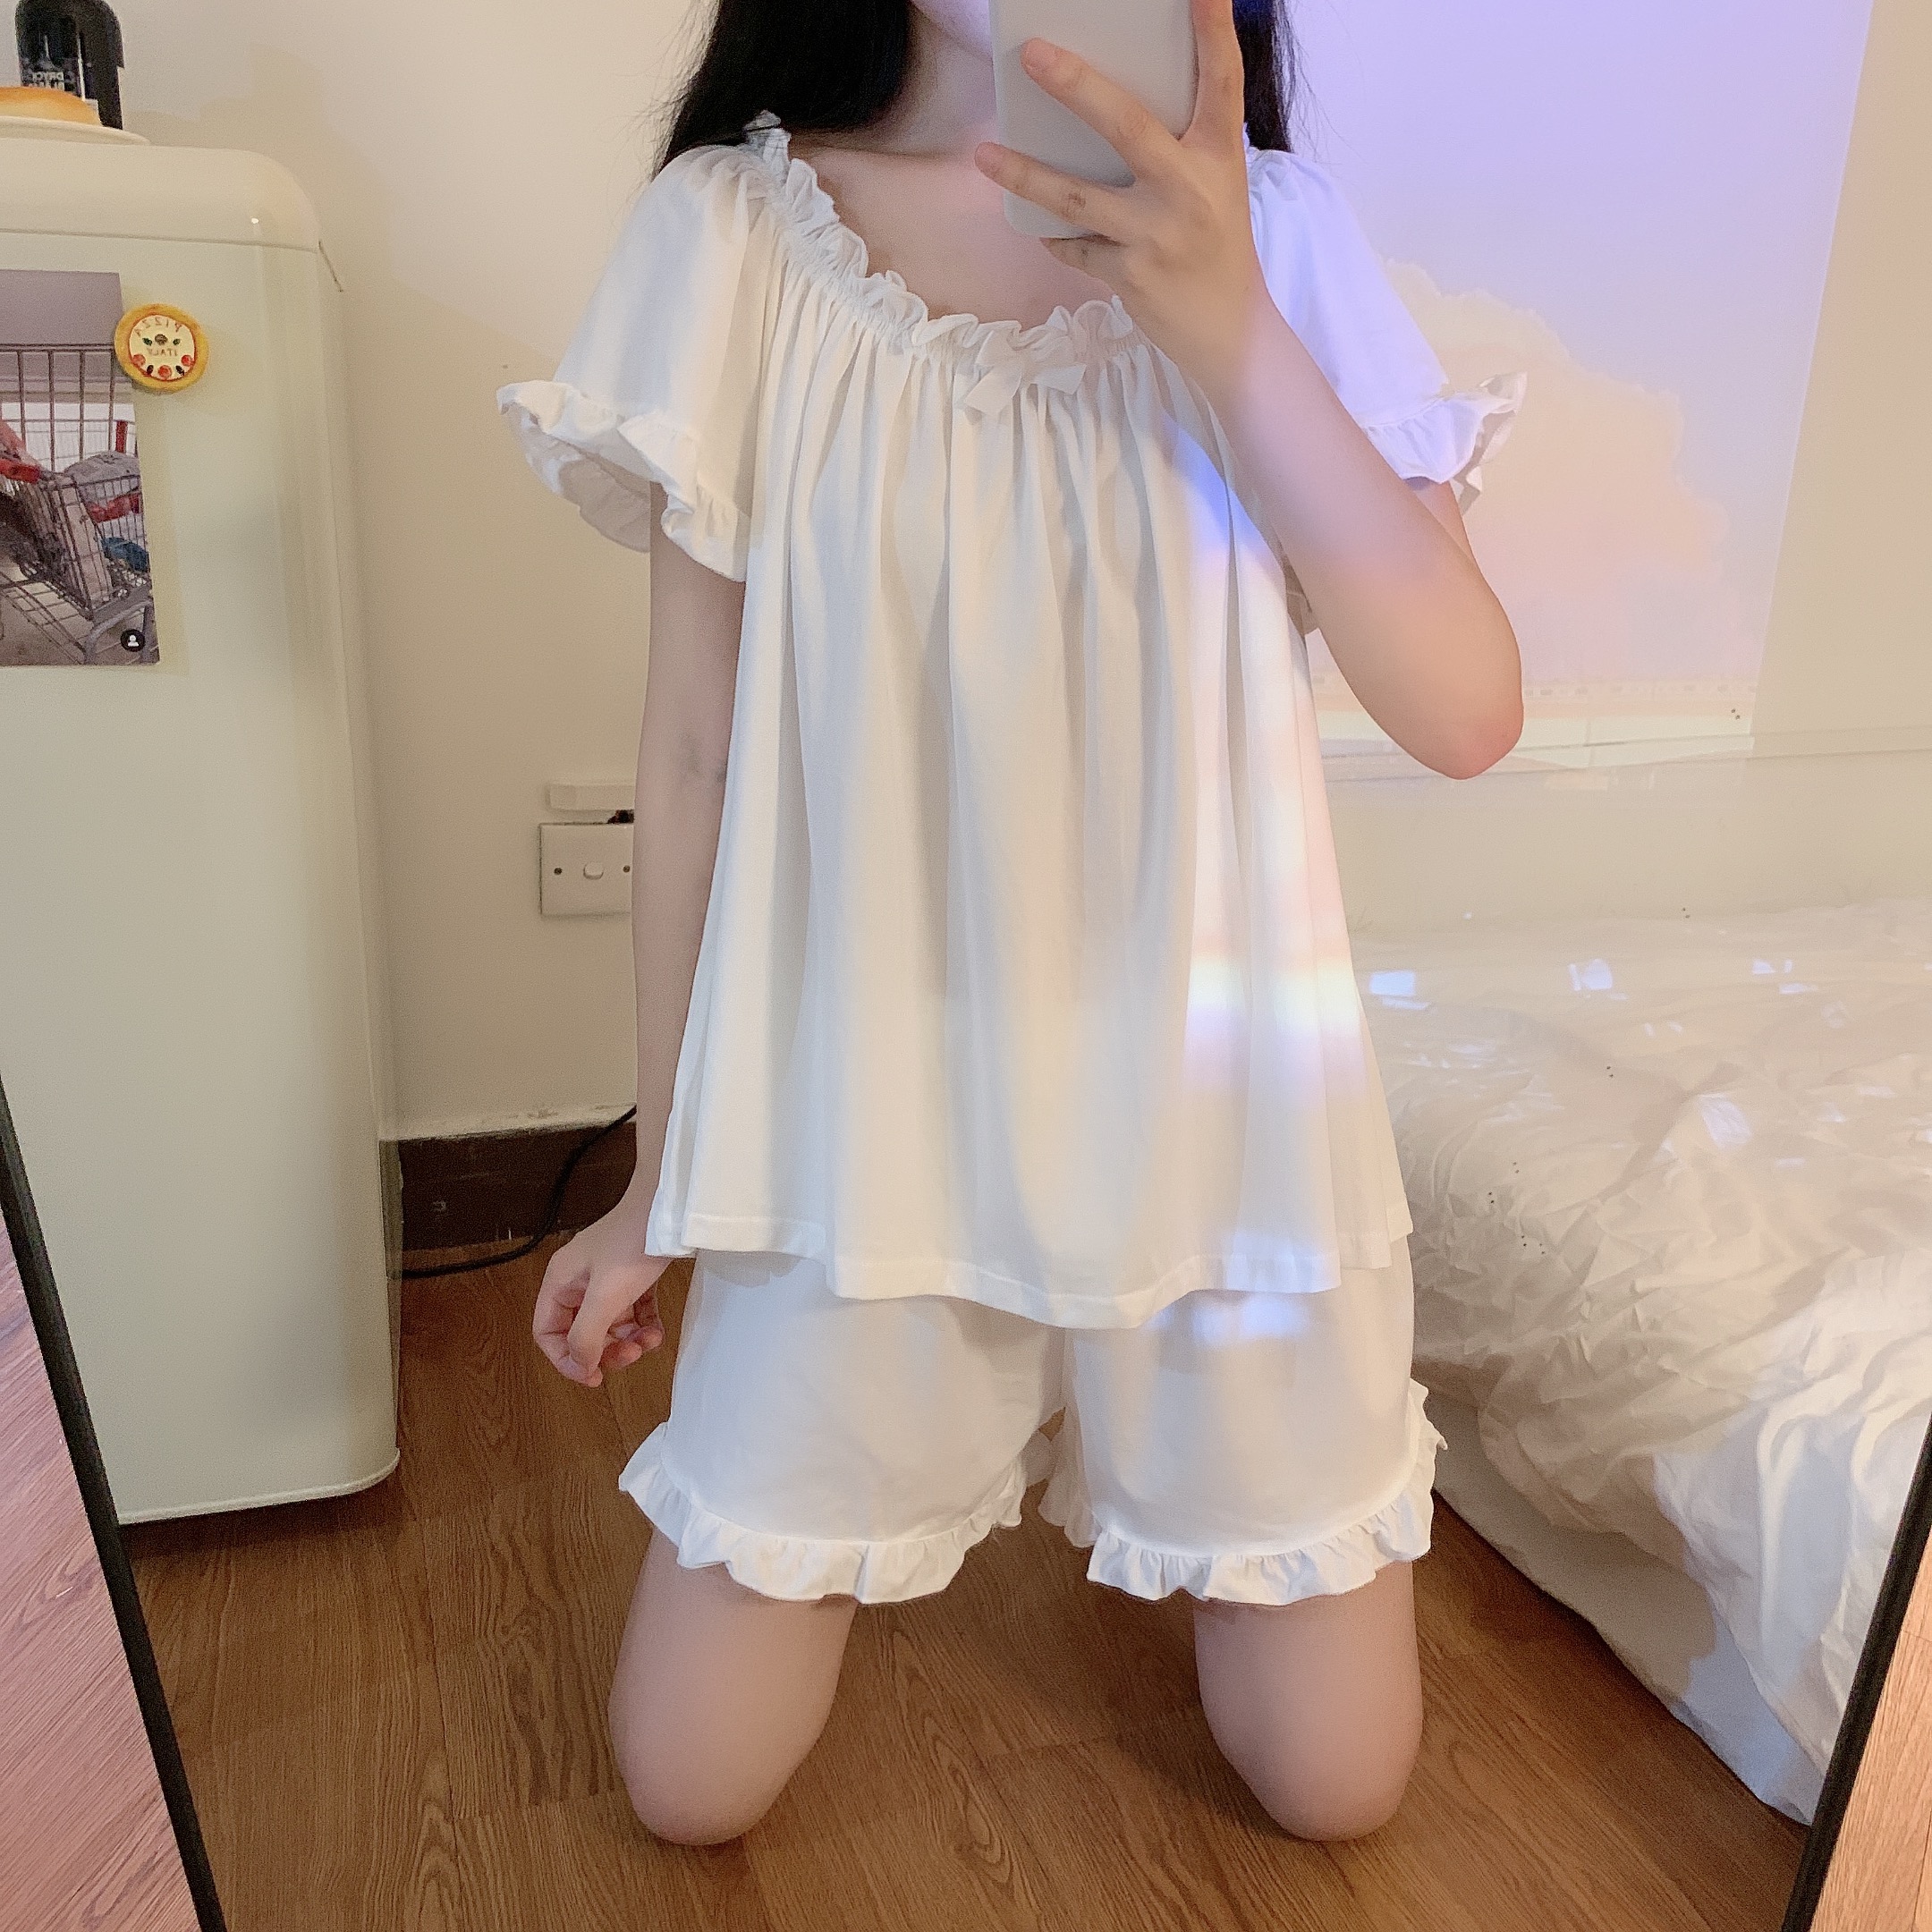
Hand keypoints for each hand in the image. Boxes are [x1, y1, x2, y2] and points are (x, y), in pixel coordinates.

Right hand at [532, 1190, 671, 1387]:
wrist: (669, 1207)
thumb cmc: (633, 1241)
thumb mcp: (606, 1296)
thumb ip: (587, 1335)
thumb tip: (581, 1364)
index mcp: (561, 1282)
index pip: (548, 1332)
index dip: (566, 1359)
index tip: (592, 1375)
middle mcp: (580, 1281)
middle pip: (581, 1332)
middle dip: (605, 1350)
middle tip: (629, 1356)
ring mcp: (606, 1278)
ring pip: (610, 1324)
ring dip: (628, 1339)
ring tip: (648, 1341)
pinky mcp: (632, 1275)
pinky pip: (632, 1311)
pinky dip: (644, 1324)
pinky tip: (657, 1330)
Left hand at [971, 0, 1272, 396]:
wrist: (1229, 331)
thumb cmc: (1217, 245)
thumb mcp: (1216, 184)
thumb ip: (1179, 143)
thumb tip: (1106, 101)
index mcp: (1220, 156)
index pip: (1222, 83)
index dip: (1214, 33)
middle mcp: (1190, 189)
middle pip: (1126, 126)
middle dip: (1077, 86)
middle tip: (1032, 54)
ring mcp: (1157, 234)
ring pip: (1076, 197)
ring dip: (1025, 176)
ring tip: (984, 153)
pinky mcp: (1130, 275)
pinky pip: (1076, 247)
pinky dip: (1058, 237)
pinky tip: (1042, 227)